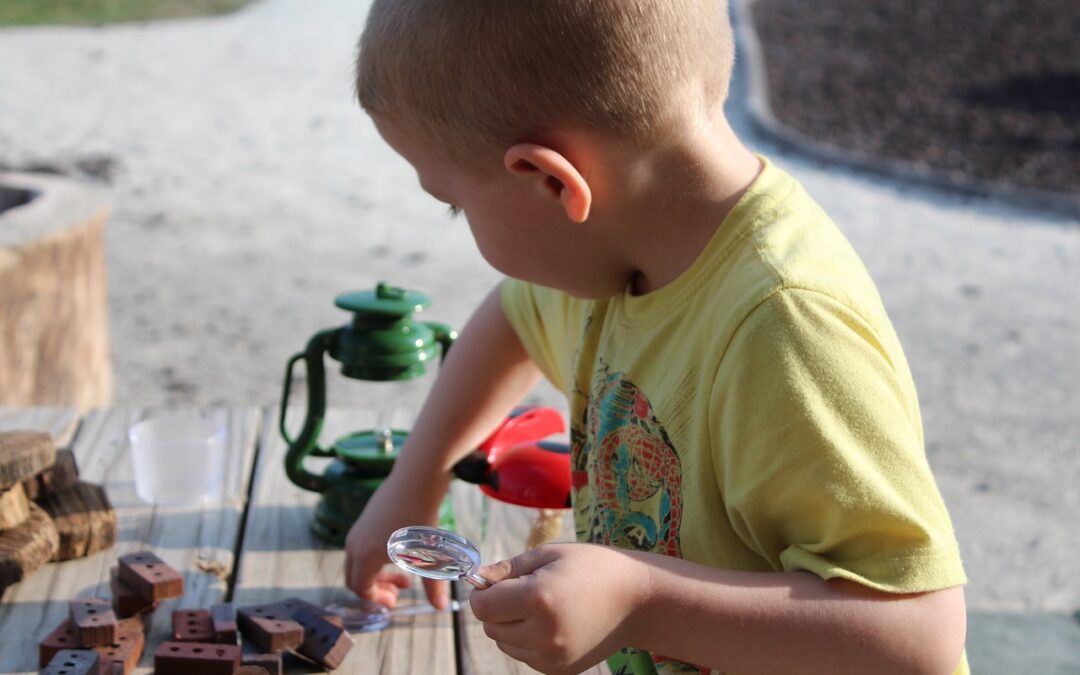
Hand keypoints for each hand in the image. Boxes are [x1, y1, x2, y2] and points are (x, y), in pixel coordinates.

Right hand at [343, 472, 451, 608]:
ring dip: (376, 574)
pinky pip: (361, 548)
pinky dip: (374, 559)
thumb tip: (440, 607)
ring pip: (358, 563)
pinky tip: (400, 554)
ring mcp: (357, 530)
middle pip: (354, 579)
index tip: (396, 600)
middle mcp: (354, 544)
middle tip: (401, 589)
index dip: (377, 599)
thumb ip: (432, 584)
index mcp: (365, 556)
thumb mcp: (428, 554)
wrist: (416, 478)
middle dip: (376, 589)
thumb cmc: (421, 517)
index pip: (360, 589)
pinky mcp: (363, 520)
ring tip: (405, 572)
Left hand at [469, 543, 647, 674]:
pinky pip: (524, 656)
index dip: (483, 591)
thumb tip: (477, 578)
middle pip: (490, 626)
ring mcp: (552, 657)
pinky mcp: (559, 669)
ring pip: (504, 643)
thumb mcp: (549, 554)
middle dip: (497, 608)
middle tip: (523, 589)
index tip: (496, 581)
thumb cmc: (593, 567)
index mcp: (538, 599)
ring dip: (510, 625)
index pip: (482, 606)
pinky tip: (551, 622)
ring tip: (540, 606)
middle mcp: (542, 634)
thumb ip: (508, 568)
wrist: (638, 600)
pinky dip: (527, 640)